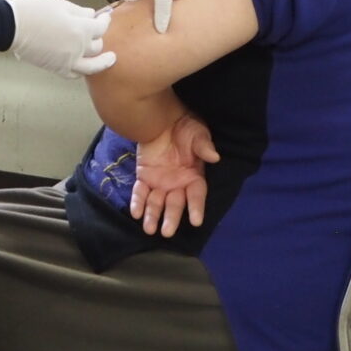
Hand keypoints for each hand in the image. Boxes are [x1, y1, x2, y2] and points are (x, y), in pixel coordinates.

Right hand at [3, 0, 114, 78]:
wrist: (12, 26)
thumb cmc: (35, 11)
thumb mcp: (60, 4)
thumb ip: (79, 12)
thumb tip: (91, 15)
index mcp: (81, 30)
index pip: (101, 27)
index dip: (105, 20)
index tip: (105, 16)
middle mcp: (79, 48)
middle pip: (97, 45)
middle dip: (99, 36)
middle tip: (96, 30)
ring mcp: (68, 61)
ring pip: (92, 66)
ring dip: (102, 61)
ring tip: (110, 59)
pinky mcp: (56, 68)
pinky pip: (74, 74)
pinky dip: (81, 71)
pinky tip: (84, 68)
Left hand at [130, 113, 218, 236]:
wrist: (161, 118)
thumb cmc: (185, 127)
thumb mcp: (198, 134)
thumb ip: (204, 147)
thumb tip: (214, 156)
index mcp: (194, 177)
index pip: (197, 196)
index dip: (197, 208)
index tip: (196, 221)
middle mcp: (178, 184)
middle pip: (175, 205)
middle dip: (171, 219)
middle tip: (167, 232)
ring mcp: (160, 182)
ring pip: (156, 203)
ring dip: (152, 216)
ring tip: (149, 230)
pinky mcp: (144, 177)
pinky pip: (140, 192)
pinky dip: (137, 202)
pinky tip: (135, 213)